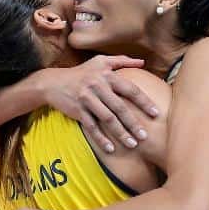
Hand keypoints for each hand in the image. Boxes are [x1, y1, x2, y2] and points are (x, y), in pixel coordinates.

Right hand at [39, 55, 156, 152]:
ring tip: (132, 144)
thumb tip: (143, 62)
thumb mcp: (100, 61)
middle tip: (145, 136)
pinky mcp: (78, 110)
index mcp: (106, 75)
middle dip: (133, 123)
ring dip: (121, 133)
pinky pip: (92, 127)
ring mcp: (87, 99)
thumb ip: (122, 60)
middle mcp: (97, 86)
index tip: (155, 113)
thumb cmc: (81, 72)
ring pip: (107, 119)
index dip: (143, 102)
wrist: (53, 82)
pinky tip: (111, 149)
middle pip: (120, 107)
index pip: (129, 89)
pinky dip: (101, 139)